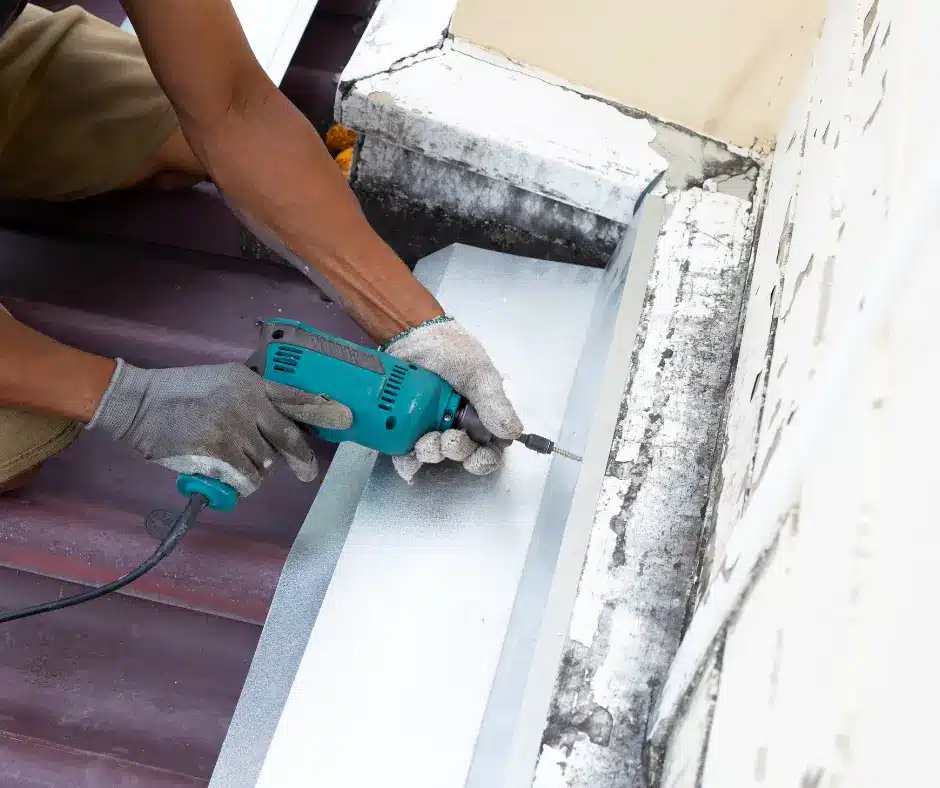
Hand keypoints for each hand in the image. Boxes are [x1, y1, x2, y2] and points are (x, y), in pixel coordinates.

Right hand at [88, 360, 351, 495]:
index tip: (346, 418)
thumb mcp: (221, 383)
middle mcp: (248, 403)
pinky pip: (245, 479)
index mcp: (250, 383)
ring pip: (265, 464)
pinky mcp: (220, 451)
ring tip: (226, 462)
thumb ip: (250, 399)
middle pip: (289, 438)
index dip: (323, 410)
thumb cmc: (176, 395)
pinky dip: (236, 484)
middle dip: (302, 460)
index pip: (296, 397)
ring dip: (251, 470)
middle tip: (307, 473)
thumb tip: (277, 424)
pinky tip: (220, 474)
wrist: (137, 404)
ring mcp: (235, 427)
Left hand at [383, 318, 522, 481]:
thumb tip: (512, 433)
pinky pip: (406, 453)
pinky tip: (407, 457)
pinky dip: (407, 460)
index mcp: (481, 415)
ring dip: (431, 453)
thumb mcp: (478, 373)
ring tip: (425, 439)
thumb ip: (495, 403)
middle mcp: (456, 424)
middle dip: (456, 451)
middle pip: (461, 455)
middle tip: (448, 437)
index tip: (477, 456)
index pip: (489, 448)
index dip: (484, 459)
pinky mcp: (405, 426)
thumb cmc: (451, 349)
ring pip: (433, 456)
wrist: (411, 333)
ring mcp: (429, 426)